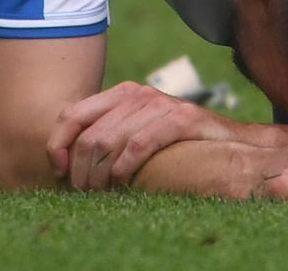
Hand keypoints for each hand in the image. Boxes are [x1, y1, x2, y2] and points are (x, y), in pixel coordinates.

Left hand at [49, 81, 229, 191]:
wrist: (229, 139)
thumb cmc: (176, 141)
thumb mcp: (137, 131)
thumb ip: (108, 136)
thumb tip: (67, 162)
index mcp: (121, 93)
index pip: (73, 113)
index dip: (58, 142)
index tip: (59, 170)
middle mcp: (137, 94)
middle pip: (90, 135)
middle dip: (82, 170)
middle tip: (84, 193)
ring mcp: (160, 103)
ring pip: (111, 140)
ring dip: (100, 175)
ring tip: (100, 193)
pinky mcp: (181, 118)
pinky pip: (141, 143)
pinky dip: (125, 166)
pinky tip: (122, 182)